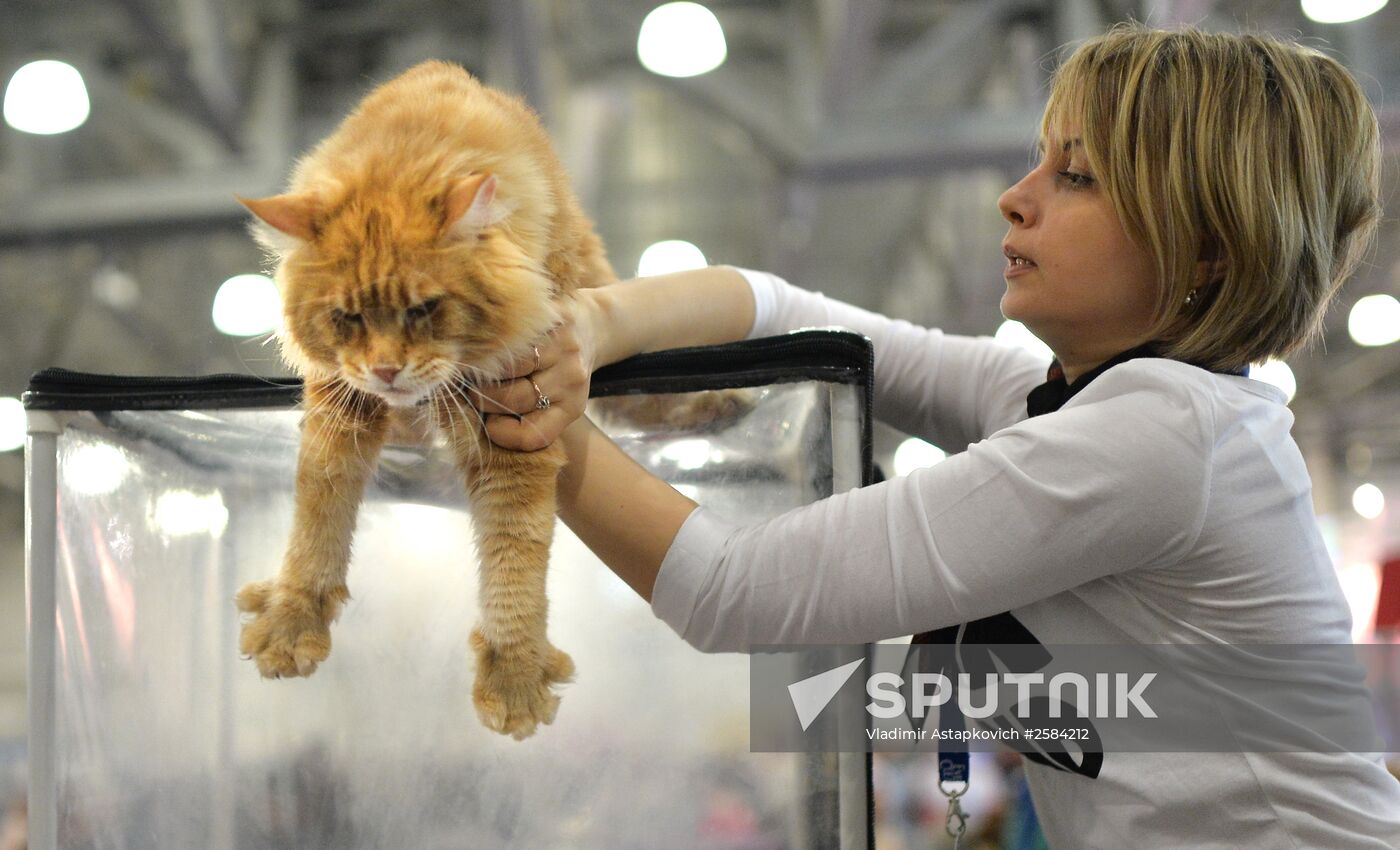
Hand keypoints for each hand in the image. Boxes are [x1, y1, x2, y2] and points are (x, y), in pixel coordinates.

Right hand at [475, 294, 596, 450]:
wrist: (589, 323)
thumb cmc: (555, 368)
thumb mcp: (548, 398)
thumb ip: (517, 414)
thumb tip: (470, 418)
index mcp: (571, 408)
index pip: (531, 436)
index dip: (501, 434)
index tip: (489, 424)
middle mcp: (571, 380)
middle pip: (513, 399)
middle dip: (483, 398)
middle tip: (475, 390)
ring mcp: (565, 349)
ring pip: (508, 367)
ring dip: (484, 369)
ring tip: (480, 366)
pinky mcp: (555, 320)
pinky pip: (510, 337)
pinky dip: (492, 343)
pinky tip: (489, 344)